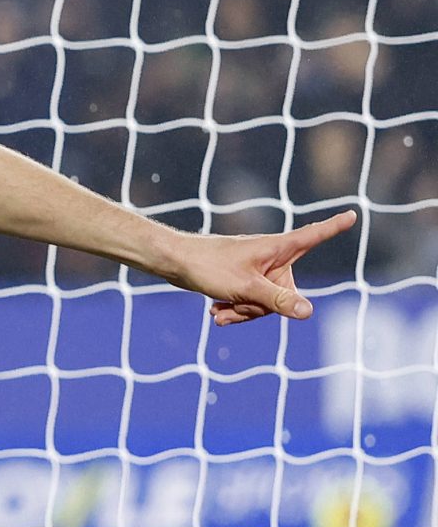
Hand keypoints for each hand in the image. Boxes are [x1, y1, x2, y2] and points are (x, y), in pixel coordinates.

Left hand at [170, 210, 355, 324]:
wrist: (174, 264)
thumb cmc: (209, 267)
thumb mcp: (246, 288)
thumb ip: (278, 301)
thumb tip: (308, 312)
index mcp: (278, 248)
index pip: (314, 236)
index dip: (333, 227)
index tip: (352, 214)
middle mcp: (272, 257)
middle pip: (287, 294)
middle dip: (262, 307)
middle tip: (236, 302)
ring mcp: (258, 270)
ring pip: (266, 304)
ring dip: (244, 311)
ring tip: (221, 309)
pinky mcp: (244, 280)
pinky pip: (251, 304)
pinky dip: (235, 310)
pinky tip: (216, 313)